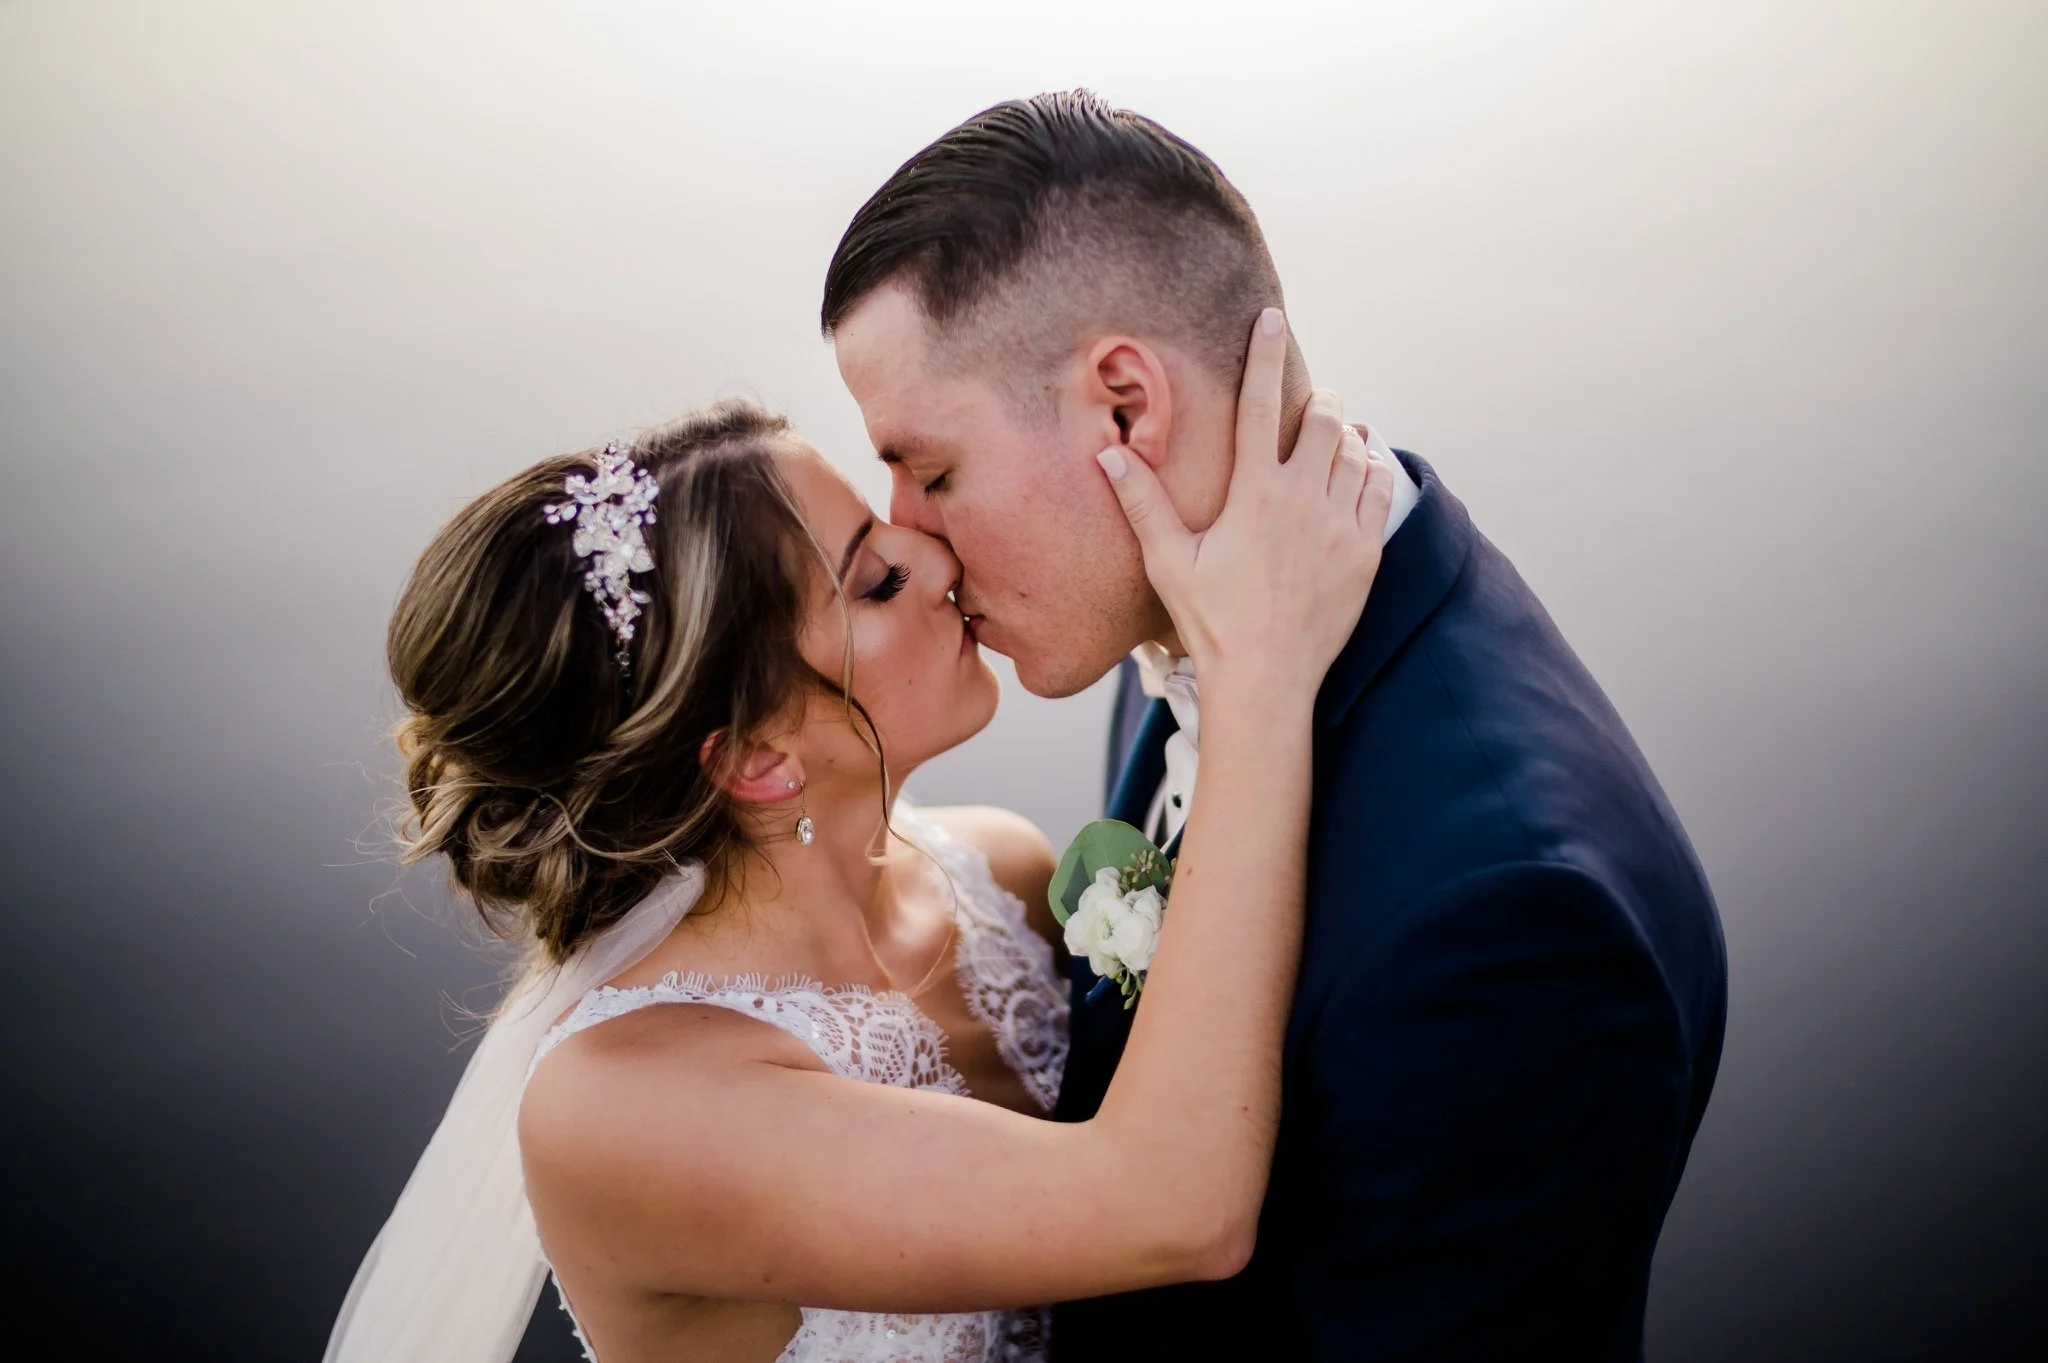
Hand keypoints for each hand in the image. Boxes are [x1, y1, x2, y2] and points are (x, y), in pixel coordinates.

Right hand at [1097, 308, 1393, 703]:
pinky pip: (1379, 488)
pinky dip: (1371, 467)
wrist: (1267, 679)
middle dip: (1318, 399)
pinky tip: (1361, 468)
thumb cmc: (1210, 622)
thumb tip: (1107, 455)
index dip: (1264, 356)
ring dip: (1347, 431)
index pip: (1261, 405)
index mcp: (1254, 494)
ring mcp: (1340, 525)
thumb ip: (1142, 503)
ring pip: (1356, 449)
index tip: (1272, 318)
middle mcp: (1303, 500)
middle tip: (1310, 401)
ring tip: (1335, 432)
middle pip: (1324, 419)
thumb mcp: (1168, 561)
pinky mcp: (1366, 552)